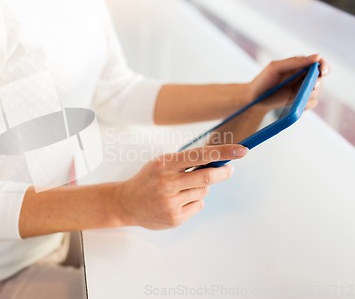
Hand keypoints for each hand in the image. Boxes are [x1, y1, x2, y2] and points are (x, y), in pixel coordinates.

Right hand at [115, 144, 248, 229]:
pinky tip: (178, 201)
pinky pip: (198, 205)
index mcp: (164, 164)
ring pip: (203, 192)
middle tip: (230, 169)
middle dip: (223, 172)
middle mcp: (167, 183)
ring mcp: (170, 202)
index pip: (200, 155)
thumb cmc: (149, 179)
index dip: (223, 152)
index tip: (242, 151)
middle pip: (207, 177)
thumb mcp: (161, 164)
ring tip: (183, 189)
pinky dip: (194, 201)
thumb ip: (186, 162)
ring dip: (201, 188)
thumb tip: (217, 161)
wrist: (126, 203)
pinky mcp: (174, 218)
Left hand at [249, 54, 329, 109]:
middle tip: (311, 86)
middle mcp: (304, 77)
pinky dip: (305, 104)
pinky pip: (311, 103)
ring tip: (294, 96)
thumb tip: (317, 57)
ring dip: (310, 94)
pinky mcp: (300, 101)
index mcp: (300, 65)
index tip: (322, 71)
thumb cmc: (263, 80)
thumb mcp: (276, 68)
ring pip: (317, 92)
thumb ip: (295, 62)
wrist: (254, 99)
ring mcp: (303, 90)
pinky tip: (294, 103)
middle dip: (317, 83)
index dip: (324, 66)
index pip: (318, 62)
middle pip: (320, 78)